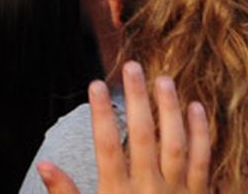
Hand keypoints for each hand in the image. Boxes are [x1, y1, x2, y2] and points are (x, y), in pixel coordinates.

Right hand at [36, 64, 209, 193]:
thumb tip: (44, 165)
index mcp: (119, 193)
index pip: (108, 146)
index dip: (101, 114)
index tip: (96, 84)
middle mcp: (149, 189)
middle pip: (143, 137)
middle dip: (137, 100)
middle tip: (132, 67)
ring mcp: (177, 192)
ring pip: (175, 143)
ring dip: (170, 109)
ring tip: (163, 78)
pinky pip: (202, 162)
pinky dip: (201, 134)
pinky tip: (196, 107)